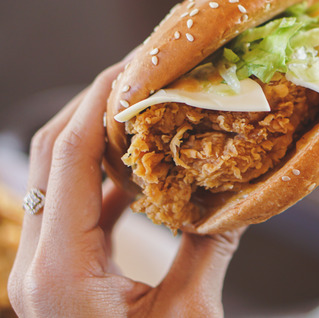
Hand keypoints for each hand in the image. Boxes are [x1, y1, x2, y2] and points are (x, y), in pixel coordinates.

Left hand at [8, 62, 244, 316]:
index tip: (136, 64)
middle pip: (53, 156)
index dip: (101, 103)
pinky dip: (109, 178)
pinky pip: (79, 209)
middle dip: (96, 105)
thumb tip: (239, 200)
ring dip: (102, 137)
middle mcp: (41, 261)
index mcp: (60, 269)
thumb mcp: (187, 315)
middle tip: (145, 70)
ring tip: (150, 106)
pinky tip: (146, 166)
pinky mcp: (62, 276)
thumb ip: (208, 248)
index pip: (69, 158)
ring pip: (62, 178)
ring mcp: (47, 268)